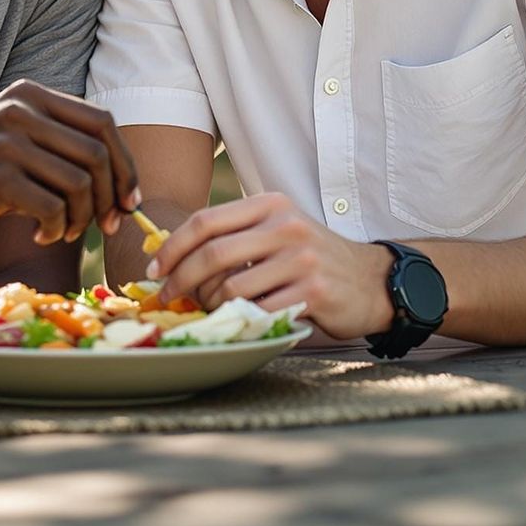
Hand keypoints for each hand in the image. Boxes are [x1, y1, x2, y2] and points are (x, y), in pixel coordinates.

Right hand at [0, 80, 140, 246]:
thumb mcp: (15, 141)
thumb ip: (60, 146)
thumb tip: (125, 184)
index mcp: (31, 95)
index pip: (102, 122)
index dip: (124, 164)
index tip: (127, 200)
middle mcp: (21, 109)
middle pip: (98, 153)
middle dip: (111, 197)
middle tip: (106, 226)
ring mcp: (7, 140)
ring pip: (80, 183)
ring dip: (82, 219)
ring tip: (64, 232)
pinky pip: (52, 207)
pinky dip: (56, 230)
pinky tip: (39, 237)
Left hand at [150, 193, 393, 340]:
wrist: (370, 280)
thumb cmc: (312, 257)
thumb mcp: (277, 231)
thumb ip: (235, 236)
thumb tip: (173, 258)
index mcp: (269, 204)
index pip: (206, 220)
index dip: (173, 247)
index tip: (155, 270)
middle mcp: (285, 225)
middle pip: (212, 253)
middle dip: (180, 279)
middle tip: (167, 297)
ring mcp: (301, 258)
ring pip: (232, 287)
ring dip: (211, 305)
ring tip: (211, 310)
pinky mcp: (313, 290)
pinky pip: (259, 309)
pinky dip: (240, 319)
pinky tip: (238, 320)